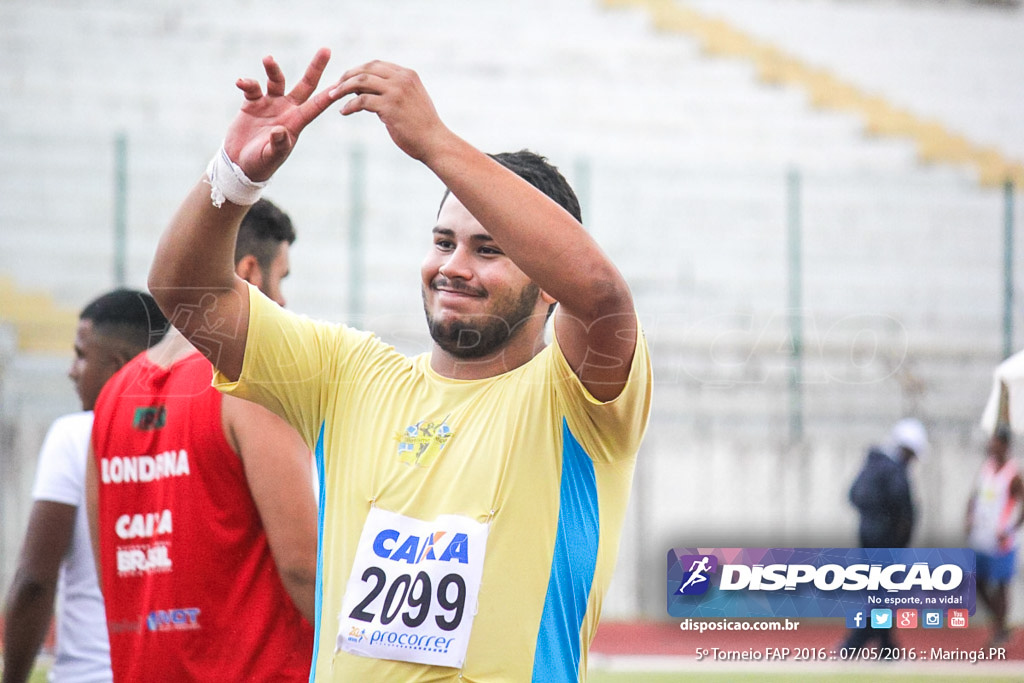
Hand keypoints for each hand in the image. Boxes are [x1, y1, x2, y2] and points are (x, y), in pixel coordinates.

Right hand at [224, 48, 341, 180]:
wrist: (239, 164)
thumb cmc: (260, 164)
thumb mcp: (270, 157)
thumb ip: (277, 144)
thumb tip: (280, 131)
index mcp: (296, 122)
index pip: (317, 105)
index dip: (330, 94)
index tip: (343, 82)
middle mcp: (286, 109)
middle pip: (305, 84)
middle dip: (315, 68)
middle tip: (326, 50)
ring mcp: (270, 104)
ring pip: (277, 80)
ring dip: (273, 69)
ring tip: (267, 59)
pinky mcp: (252, 103)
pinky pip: (252, 87)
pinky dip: (247, 83)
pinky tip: (241, 83)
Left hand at [331, 61, 449, 162]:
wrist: (434, 142)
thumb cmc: (421, 126)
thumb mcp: (410, 100)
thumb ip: (392, 91)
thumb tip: (365, 90)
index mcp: (408, 75)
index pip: (376, 65)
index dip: (358, 70)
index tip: (346, 79)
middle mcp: (402, 79)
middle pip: (366, 69)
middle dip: (347, 76)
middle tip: (335, 87)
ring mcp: (396, 92)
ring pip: (361, 81)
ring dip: (343, 88)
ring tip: (333, 96)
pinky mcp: (390, 107)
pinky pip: (362, 101)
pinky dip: (349, 106)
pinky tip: (344, 111)